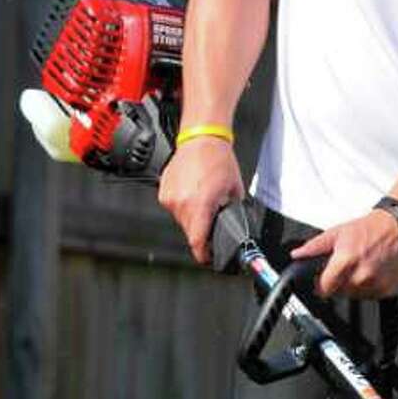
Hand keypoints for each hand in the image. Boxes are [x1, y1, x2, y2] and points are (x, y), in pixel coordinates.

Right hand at [158, 138, 243, 263]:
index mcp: (201, 205)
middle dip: (201, 230)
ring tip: (202, 199)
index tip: (207, 258)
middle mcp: (181, 203)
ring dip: (192, 217)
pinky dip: (183, 205)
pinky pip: (174, 208)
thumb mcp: (234, 191)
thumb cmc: (218, 160)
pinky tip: (193, 192)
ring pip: (182, 221)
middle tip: (211, 218)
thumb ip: (232, 212)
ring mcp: (170, 198)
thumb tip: (233, 227)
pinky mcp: (163, 192)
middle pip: (190, 232)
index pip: (197, 241)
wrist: (201, 139)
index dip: (203, 254)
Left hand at [291, 210, 397, 298]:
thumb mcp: (337, 233)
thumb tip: (298, 255)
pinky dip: (372, 286)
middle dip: (340, 282)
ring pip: (357, 295)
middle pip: (340, 293)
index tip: (324, 280)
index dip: (322, 285)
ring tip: (363, 266)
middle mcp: (362, 276)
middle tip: (348, 266)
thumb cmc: (369, 228)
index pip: (324, 289)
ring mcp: (377, 284)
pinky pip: (373, 295)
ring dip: (356, 285)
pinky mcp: (389, 289)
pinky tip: (375, 271)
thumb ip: (315, 246)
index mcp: (346, 261)